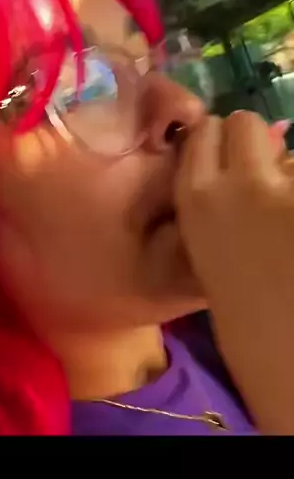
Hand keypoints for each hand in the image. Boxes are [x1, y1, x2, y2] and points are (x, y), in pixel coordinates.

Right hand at [175, 111, 293, 433]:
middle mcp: (237, 182)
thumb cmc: (242, 312)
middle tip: (265, 179)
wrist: (283, 355)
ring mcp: (286, 189)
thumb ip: (214, 197)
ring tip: (285, 216)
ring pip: (291, 152)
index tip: (227, 160)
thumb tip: (238, 162)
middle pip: (246, 124)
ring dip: (290, 173)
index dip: (218, 142)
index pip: (204, 130)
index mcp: (194, 198)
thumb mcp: (207, 246)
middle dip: (256, 143)